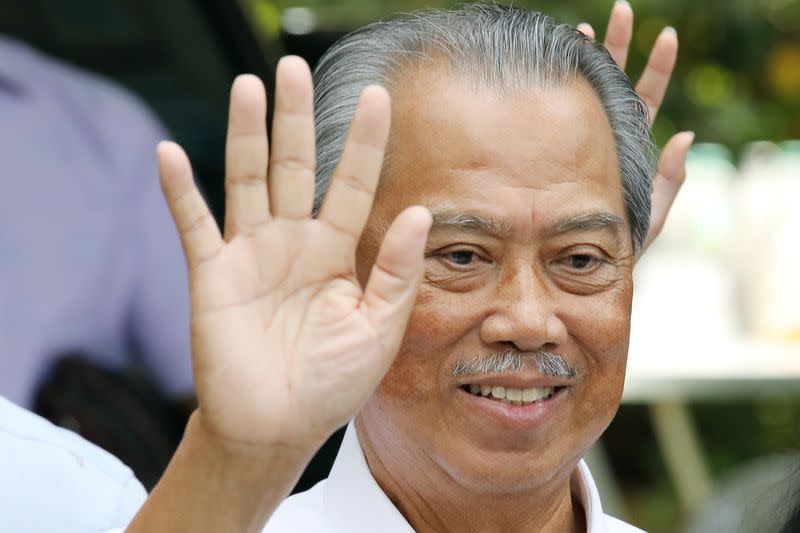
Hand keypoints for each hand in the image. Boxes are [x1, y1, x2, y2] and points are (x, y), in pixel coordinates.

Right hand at [157, 57, 431, 453]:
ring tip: (249, 86)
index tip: (378, 97)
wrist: (277, 427)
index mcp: (337, 253)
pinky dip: (180, 191)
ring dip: (245, 135)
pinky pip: (194, 225)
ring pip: (246, 181)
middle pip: (294, 166)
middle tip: (295, 67)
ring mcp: (251, 254)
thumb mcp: (380, 329)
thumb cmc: (331, 383)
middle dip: (296, 119)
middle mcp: (293, 242)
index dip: (364, 143)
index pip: (352, 184)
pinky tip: (170, 153)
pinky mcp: (212, 275)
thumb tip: (420, 212)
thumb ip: (398, 272)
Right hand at [578, 0, 694, 256]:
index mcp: (631, 148)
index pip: (648, 101)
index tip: (667, 35)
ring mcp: (576, 143)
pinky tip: (550, 69)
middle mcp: (603, 138)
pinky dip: (558, 91)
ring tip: (581, 30)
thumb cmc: (610, 248)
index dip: (658, 69)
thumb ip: (669, 182)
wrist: (568, 267)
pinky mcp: (553, 155)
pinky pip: (557, 118)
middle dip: (619, 48)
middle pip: (616, 85)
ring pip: (583, 95)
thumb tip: (687, 136)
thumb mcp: (646, 218)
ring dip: (585, 61)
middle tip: (621, 12)